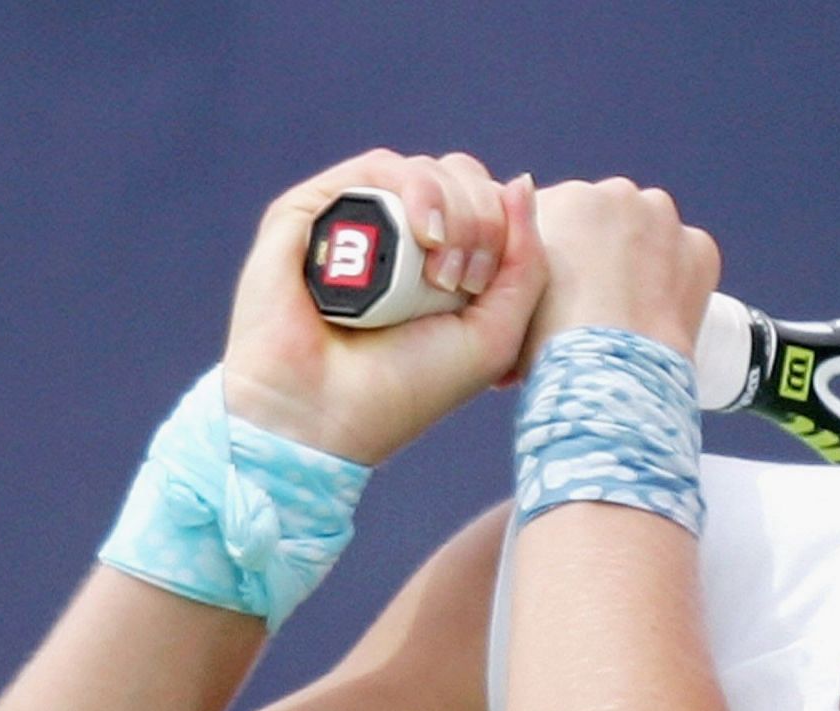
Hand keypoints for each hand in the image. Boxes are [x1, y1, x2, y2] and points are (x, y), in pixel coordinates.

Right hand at [222, 150, 547, 464]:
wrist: (324, 413)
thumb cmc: (408, 387)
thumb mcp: (495, 336)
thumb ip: (526, 264)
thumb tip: (520, 181)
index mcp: (444, 264)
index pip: (492, 205)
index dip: (504, 229)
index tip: (481, 288)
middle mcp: (401, 237)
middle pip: (465, 179)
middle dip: (481, 222)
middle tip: (460, 283)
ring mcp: (358, 219)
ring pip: (428, 170)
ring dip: (453, 211)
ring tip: (439, 274)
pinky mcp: (314, 209)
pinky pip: (378, 169)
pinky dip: (413, 192)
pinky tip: (421, 236)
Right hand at [523, 177, 719, 364]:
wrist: (612, 375)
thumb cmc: (553, 342)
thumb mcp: (513, 292)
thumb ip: (518, 259)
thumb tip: (519, 258)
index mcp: (566, 198)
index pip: (558, 214)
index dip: (555, 253)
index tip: (557, 285)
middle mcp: (617, 193)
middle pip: (606, 218)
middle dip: (600, 250)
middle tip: (593, 301)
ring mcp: (663, 219)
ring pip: (649, 230)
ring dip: (640, 257)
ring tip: (627, 308)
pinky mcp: (699, 248)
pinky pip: (686, 256)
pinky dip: (677, 278)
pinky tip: (657, 310)